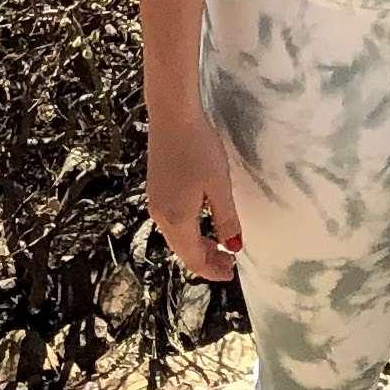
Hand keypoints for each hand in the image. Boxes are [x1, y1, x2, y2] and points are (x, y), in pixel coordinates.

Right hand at [147, 114, 241, 282]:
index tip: (231, 274)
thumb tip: (233, 247)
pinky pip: (172, 221)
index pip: (193, 258)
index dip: (212, 270)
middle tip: (229, 263)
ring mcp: (156, 201)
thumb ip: (226, 219)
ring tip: (220, 245)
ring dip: (197, 245)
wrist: (172, 115)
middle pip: (182, 250)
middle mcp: (161, 215)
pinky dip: (188, 230)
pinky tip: (202, 222)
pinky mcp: (156, 188)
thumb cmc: (199, 148)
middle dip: (205, 260)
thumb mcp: (219, 186)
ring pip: (176, 236)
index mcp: (177, 219)